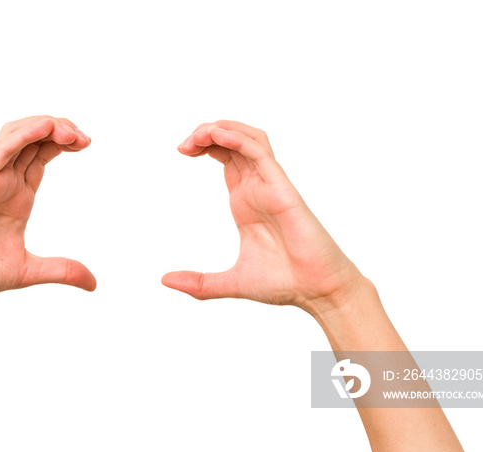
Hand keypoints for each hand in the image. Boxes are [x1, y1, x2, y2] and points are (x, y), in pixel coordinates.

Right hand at [0, 115, 95, 297]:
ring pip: (17, 135)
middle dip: (62, 129)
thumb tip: (94, 284)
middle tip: (84, 138)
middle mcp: (5, 180)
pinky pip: (1, 150)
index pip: (43, 154)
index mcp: (18, 194)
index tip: (87, 143)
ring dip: (45, 125)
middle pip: (35, 138)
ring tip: (70, 132)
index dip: (65, 142)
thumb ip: (62, 270)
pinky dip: (23, 135)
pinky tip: (46, 128)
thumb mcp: (29, 270)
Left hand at [162, 120, 364, 313]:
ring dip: (223, 128)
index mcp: (245, 200)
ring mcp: (271, 186)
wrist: (316, 292)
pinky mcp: (284, 190)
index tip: (181, 150)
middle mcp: (258, 187)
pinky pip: (261, 154)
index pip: (225, 156)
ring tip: (199, 134)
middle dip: (206, 132)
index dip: (203, 145)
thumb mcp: (230, 282)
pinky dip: (239, 140)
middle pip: (233, 141)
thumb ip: (198, 283)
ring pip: (249, 139)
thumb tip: (165, 280)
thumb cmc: (284, 282)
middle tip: (184, 144)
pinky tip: (217, 136)